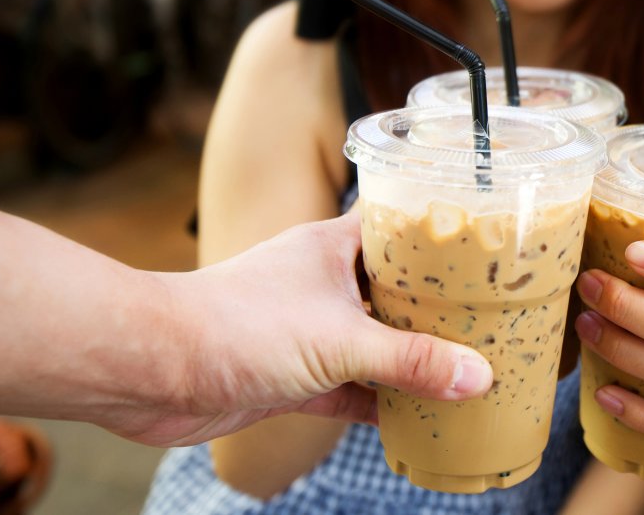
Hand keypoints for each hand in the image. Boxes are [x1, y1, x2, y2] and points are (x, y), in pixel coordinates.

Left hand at [96, 212, 493, 445]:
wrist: (153, 370)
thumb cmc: (235, 325)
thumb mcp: (339, 339)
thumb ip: (409, 359)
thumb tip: (476, 375)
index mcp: (332, 248)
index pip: (396, 227)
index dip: (438, 235)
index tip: (485, 249)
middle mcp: (322, 283)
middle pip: (392, 290)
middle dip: (435, 309)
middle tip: (490, 320)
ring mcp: (307, 330)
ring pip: (373, 342)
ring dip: (410, 359)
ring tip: (466, 370)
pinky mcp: (292, 375)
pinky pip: (350, 386)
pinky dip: (379, 401)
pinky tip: (416, 415)